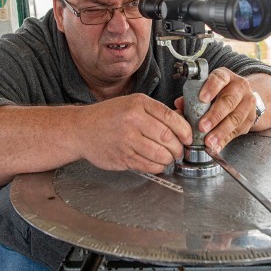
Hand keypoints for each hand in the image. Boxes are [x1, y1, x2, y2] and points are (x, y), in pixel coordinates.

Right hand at [76, 94, 191, 173]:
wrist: (82, 129)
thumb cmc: (108, 116)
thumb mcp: (132, 104)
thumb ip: (155, 112)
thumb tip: (182, 123)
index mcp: (138, 104)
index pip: (170, 117)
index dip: (185, 130)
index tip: (188, 137)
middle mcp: (132, 120)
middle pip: (167, 137)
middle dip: (178, 147)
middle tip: (180, 150)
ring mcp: (126, 140)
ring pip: (160, 154)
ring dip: (169, 159)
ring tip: (169, 157)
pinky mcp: (122, 157)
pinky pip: (148, 165)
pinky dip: (158, 166)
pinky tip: (157, 162)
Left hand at [175, 68, 256, 152]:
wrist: (242, 97)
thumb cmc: (219, 93)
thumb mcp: (206, 89)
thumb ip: (192, 96)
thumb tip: (179, 105)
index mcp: (226, 77)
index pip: (219, 79)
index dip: (211, 88)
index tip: (202, 99)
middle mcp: (239, 87)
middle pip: (228, 101)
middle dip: (214, 116)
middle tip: (202, 127)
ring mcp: (248, 103)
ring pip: (235, 118)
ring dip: (221, 132)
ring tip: (209, 141)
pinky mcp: (250, 118)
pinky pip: (238, 130)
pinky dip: (226, 140)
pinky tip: (217, 146)